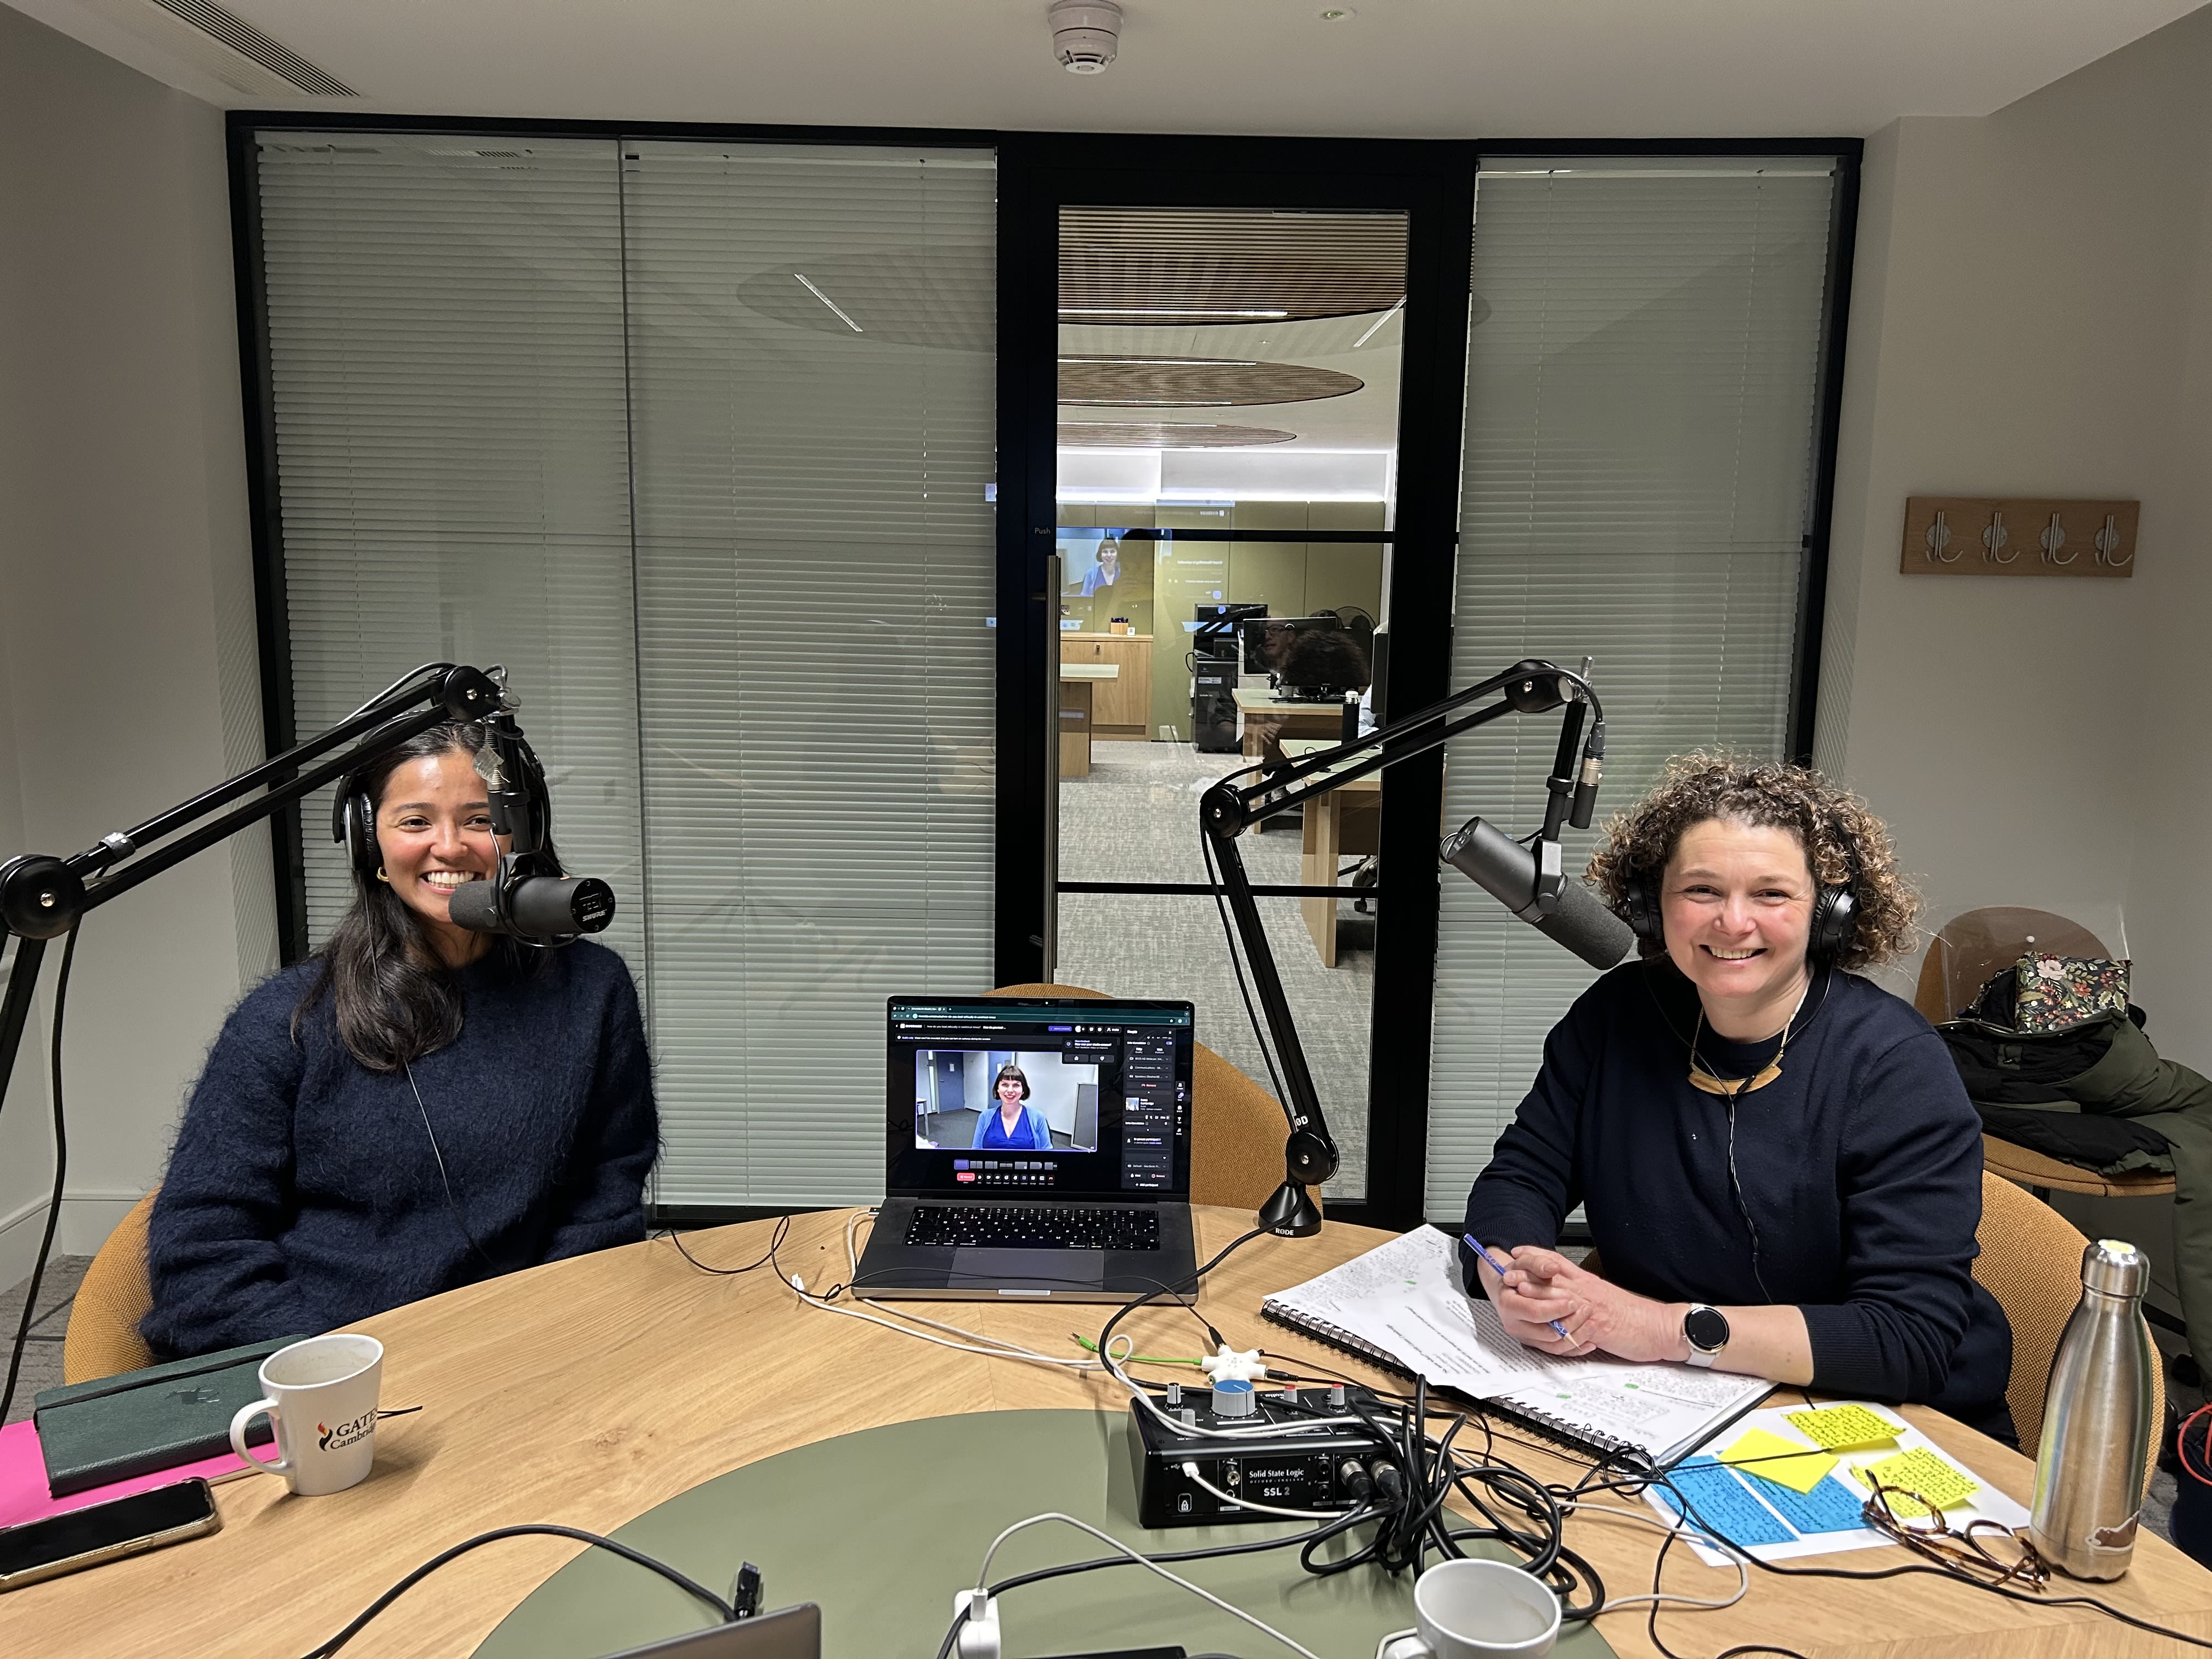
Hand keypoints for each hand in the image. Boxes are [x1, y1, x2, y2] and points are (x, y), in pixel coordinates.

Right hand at [1472, 1247, 1594, 1357]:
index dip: (1556, 1308)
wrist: (1507, 1288)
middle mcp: (1515, 1325)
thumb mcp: (1523, 1261)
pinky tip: (1589, 1341)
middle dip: (1571, 1322)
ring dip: (1577, 1336)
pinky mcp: (1536, 1344)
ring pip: (1554, 1346)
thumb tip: (1552, 1268)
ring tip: (1591, 1322)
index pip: (1535, 1312)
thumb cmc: (1515, 1275)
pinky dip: (1575, 1348)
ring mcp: (1526, 1337)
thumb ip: (1538, 1262)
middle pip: (1547, 1333)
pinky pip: (1558, 1352)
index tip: (1572, 1301)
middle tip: (1586, 1308)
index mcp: (1509, 1305)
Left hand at [1492, 1247, 1686, 1364]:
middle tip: (1508, 1274)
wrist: (1658, 1326)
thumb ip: (1582, 1291)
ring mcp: (1592, 1307)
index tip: (1518, 1252)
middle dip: (1528, 1275)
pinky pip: (1575, 1324)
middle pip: (1553, 1277)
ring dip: (1537, 1294)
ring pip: (1559, 1296)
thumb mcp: (1602, 1295)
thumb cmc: (1631, 1314)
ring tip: (1519, 1293)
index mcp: (1588, 1282)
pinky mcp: (1598, 1326)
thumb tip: (1564, 1291)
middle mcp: (1588, 1290)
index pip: (1557, 1262)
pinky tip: (1546, 1324)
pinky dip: (1559, 1324)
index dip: (1535, 1256)